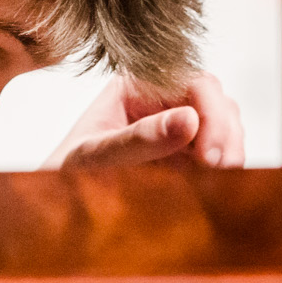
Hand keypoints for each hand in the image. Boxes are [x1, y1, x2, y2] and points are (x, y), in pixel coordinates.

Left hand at [42, 72, 244, 171]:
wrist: (52, 201)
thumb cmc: (64, 173)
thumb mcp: (95, 156)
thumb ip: (138, 139)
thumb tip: (189, 120)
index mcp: (136, 84)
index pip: (191, 81)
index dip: (211, 113)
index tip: (211, 155)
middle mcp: (160, 98)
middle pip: (213, 99)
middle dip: (225, 131)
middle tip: (225, 170)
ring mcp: (174, 124)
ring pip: (221, 122)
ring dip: (229, 147)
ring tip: (224, 178)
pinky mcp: (182, 152)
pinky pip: (215, 150)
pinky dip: (222, 164)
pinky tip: (217, 183)